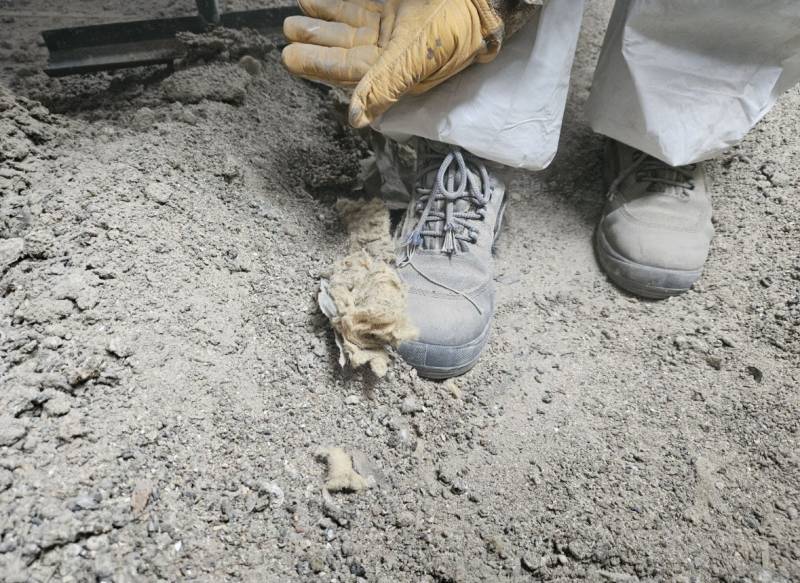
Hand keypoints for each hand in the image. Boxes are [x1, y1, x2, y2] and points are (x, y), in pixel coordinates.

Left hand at [282, 0, 510, 127]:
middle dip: (316, 39)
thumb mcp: (417, 57)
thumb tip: (357, 120)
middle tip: (289, 31)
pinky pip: (365, 1)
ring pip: (351, 22)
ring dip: (325, 17)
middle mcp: (390, 50)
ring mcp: (393, 25)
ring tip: (299, 11)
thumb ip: (385, 85)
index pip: (347, 70)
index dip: (317, 64)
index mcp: (393, 69)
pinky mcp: (399, 4)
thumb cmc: (455, 27)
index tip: (288, 57)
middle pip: (345, 45)